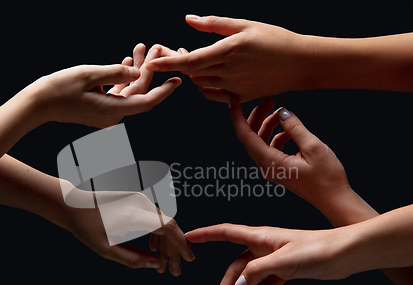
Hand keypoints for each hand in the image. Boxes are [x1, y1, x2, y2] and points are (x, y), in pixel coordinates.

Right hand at [30, 44, 181, 127]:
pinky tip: (126, 62)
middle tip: (156, 48)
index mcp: (113, 111)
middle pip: (138, 92)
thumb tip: (137, 72)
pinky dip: (122, 79)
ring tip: (140, 49)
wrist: (37, 104)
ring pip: (128, 91)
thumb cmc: (59, 89)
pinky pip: (117, 93)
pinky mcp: (99, 109)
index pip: (146, 102)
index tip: (178, 80)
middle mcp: (113, 116)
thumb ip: (115, 72)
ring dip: (134, 71)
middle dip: (148, 70)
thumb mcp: (89, 75)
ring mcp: (106, 114)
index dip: (164, 91)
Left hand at [61, 184, 194, 275]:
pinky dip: (158, 233)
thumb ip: (133, 259)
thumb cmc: (85, 226)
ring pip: (162, 222)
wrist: (70, 203)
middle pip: (168, 226)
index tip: (188, 260)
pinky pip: (154, 217)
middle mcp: (141, 203)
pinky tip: (153, 247)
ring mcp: (140, 199)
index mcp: (135, 214)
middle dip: (174, 250)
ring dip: (166, 243)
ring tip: (163, 263)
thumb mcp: (107, 249)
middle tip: (174, 271)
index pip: (168, 227)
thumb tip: (156, 265)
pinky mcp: (137, 199)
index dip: (181, 244)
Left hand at [146, 15, 313, 101]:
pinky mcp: (241, 97)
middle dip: (180, 64)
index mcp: (229, 51)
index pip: (190, 61)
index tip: (152, 62)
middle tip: (179, 51)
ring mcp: (235, 87)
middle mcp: (229, 71)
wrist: (300, 63)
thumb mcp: (244, 25)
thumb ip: (213, 25)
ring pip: (202, 84)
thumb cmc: (275, 40)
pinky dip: (206, 87)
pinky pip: (214, 95)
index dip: (168, 63)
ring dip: (194, 74)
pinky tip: (209, 76)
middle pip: (192, 73)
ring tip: (199, 60)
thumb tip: (188, 19)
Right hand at [185, 223, 348, 284]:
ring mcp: (272, 259)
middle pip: (236, 269)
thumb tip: (238, 284)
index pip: (225, 232)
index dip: (205, 235)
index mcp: (258, 238)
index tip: (188, 238)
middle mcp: (262, 248)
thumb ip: (257, 272)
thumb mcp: (282, 261)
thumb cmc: (316, 249)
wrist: (343, 254)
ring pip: (250, 281)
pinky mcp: (284, 270)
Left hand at [229, 96, 349, 211]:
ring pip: (260, 141)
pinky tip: (289, 130)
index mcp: (270, 162)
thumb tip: (282, 112)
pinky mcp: (279, 169)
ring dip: (267, 125)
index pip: (245, 136)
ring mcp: (271, 169)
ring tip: (280, 112)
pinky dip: (276, 135)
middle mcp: (266, 166)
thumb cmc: (327, 178)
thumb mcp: (313, 147)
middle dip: (256, 116)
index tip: (234, 99)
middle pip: (250, 137)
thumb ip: (295, 128)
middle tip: (269, 99)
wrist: (334, 200)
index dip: (237, 116)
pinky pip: (270, 148)